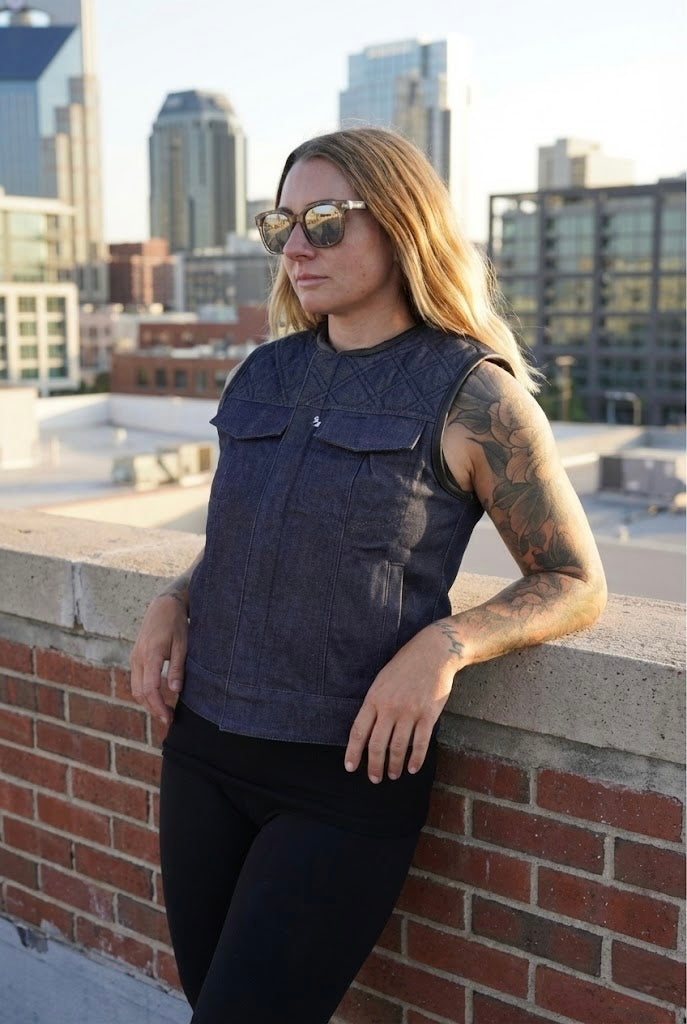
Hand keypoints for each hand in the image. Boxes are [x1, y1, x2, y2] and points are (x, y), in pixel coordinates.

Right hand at [130, 593, 188, 725]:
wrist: (163, 606)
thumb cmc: (175, 624)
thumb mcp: (182, 644)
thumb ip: (177, 667)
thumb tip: (175, 690)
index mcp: (150, 655)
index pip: (149, 688)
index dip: (158, 706)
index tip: (168, 718)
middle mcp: (138, 658)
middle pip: (139, 692)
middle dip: (153, 709)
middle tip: (169, 719)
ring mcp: (134, 658)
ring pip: (135, 688)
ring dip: (148, 702)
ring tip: (165, 711)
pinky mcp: (136, 658)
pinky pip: (136, 681)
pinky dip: (145, 693)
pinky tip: (158, 698)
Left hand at [344, 621, 464, 782]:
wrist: (433, 652)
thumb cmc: (405, 666)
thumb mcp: (381, 680)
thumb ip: (375, 704)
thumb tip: (368, 730)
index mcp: (374, 698)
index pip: (359, 731)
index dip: (353, 752)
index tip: (350, 767)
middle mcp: (390, 707)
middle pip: (377, 744)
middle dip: (374, 765)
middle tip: (374, 778)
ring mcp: (410, 712)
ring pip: (398, 747)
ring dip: (394, 765)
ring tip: (393, 775)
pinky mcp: (428, 715)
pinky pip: (420, 742)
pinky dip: (416, 759)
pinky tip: (412, 768)